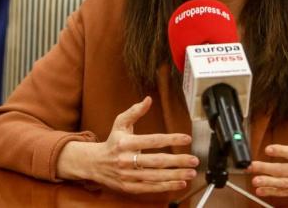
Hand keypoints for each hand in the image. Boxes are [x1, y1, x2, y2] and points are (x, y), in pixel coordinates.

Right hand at [56, 96, 198, 193]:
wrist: (93, 164)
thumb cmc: (111, 142)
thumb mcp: (120, 123)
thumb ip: (135, 111)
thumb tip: (148, 99)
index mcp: (126, 143)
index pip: (153, 140)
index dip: (171, 139)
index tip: (186, 138)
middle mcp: (126, 160)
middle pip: (157, 161)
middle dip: (178, 161)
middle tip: (194, 160)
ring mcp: (128, 175)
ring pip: (156, 177)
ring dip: (175, 175)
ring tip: (191, 173)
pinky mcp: (129, 187)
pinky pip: (150, 188)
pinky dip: (166, 186)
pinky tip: (179, 183)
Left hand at [248, 90, 287, 196]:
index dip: (282, 152)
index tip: (268, 149)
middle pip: (287, 170)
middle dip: (268, 169)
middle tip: (253, 166)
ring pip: (285, 183)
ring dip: (269, 183)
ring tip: (255, 180)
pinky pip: (287, 192)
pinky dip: (273, 192)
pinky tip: (261, 189)